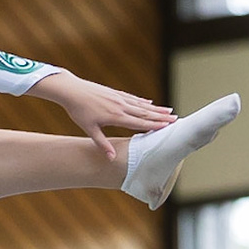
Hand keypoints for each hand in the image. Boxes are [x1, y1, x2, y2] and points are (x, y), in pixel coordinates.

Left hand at [28, 70, 174, 160]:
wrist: (72, 90)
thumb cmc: (79, 111)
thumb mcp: (89, 129)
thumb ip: (101, 144)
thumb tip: (111, 158)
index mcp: (115, 116)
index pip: (139, 122)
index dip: (154, 125)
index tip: (167, 127)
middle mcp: (120, 106)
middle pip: (145, 113)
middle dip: (161, 117)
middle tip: (176, 119)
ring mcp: (119, 98)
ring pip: (141, 104)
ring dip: (156, 108)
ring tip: (169, 110)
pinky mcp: (115, 93)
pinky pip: (133, 98)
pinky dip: (143, 101)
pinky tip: (150, 102)